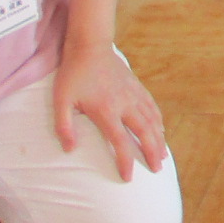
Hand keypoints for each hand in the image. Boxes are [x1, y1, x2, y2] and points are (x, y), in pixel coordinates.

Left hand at [53, 42, 167, 181]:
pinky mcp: (136, 85)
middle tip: (157, 169)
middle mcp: (124, 104)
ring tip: (163, 155)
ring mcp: (133, 93)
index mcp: (106, 111)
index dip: (126, 161)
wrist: (90, 45)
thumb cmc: (73, 74)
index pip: (120, 141)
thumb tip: (70, 150)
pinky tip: (161, 129)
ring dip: (159, 138)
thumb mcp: (61, 101)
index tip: (129, 177)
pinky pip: (151, 105)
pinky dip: (158, 120)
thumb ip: (64, 127)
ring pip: (152, 119)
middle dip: (151, 152)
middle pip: (144, 132)